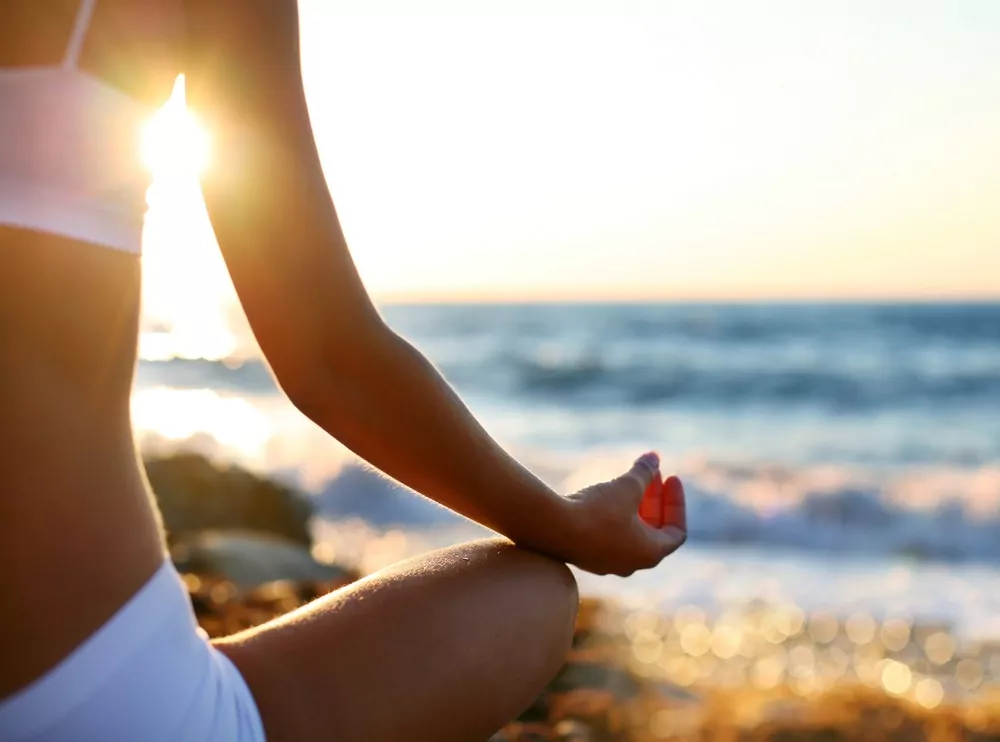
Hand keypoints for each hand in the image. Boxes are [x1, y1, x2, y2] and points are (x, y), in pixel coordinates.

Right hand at [561, 452, 686, 576]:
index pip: (676, 531)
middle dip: (654, 498)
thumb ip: (644, 472)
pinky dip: (615, 515)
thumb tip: (654, 457)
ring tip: (627, 478)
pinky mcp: (586, 556)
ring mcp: (607, 562)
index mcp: (649, 553)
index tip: (671, 477)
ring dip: (634, 505)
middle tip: (651, 472)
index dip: (677, 502)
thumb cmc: (596, 510)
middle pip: (652, 529)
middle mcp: (631, 563)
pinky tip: (604, 493)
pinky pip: (608, 535)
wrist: (551, 528)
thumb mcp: (626, 486)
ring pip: (629, 532)